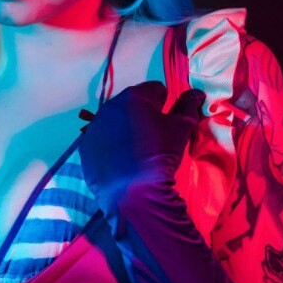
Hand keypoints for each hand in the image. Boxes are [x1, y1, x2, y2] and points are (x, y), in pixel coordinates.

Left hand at [78, 82, 202, 212]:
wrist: (132, 192)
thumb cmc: (159, 154)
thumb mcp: (181, 128)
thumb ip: (188, 105)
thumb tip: (196, 92)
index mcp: (133, 97)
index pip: (155, 89)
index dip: (165, 102)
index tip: (169, 119)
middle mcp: (109, 107)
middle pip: (131, 105)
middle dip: (143, 116)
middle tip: (154, 138)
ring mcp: (94, 129)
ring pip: (114, 123)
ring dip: (125, 131)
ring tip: (136, 152)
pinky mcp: (85, 150)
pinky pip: (101, 142)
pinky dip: (110, 148)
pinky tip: (120, 163)